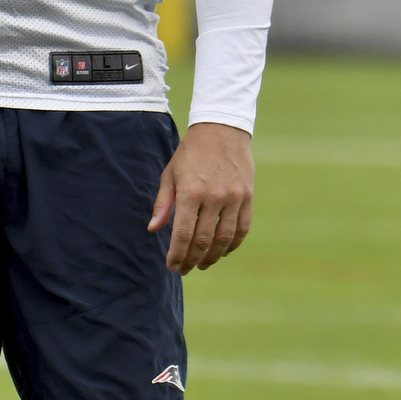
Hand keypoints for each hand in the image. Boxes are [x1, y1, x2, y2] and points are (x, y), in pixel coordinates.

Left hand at [149, 122, 254, 274]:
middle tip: (185, 269)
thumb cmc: (190, 153)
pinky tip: (223, 251)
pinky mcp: (247, 196)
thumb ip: (163, 203)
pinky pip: (242, 228)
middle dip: (192, 259)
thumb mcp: (170, 174)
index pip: (183, 233)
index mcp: (190, 191)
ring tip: (203, 264)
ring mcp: (233, 197)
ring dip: (213, 257)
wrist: (221, 130)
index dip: (177, 254)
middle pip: (203, 240)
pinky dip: (233, 244)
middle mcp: (213, 197)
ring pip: (224, 238)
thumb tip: (153, 230)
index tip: (172, 266)